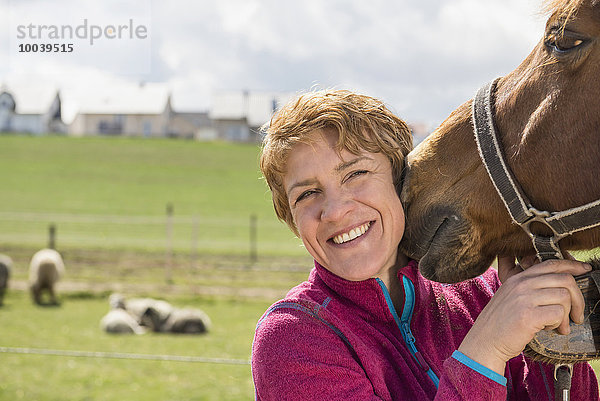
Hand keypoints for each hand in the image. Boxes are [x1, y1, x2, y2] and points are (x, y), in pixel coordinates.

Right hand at [458, 257, 590, 374]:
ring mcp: (524, 298)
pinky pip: (559, 313)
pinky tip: (547, 329)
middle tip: (577, 315)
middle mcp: (521, 284)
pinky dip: (559, 324)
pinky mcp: (528, 315)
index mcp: (518, 278)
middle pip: (564, 280)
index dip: (572, 266)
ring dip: (567, 315)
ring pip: (564, 297)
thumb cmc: (501, 322)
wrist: (485, 341)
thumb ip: (529, 287)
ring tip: (557, 326)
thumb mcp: (511, 296)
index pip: (551, 264)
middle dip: (578, 299)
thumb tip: (561, 285)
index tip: (585, 269)